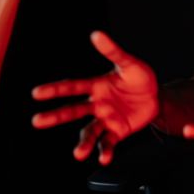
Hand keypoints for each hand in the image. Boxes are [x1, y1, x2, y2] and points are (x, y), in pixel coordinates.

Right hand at [31, 31, 158, 164]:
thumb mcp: (129, 64)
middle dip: (55, 116)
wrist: (157, 97)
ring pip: (89, 131)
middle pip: (73, 110)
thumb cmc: (140, 78)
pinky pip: (108, 142)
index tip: (36, 93)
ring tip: (78, 154)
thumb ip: (114, 52)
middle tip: (37, 121)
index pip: (72, 87)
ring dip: (83, 143)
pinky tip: (103, 159)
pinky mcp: (117, 132)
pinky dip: (105, 151)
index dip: (55, 90)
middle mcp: (96, 104)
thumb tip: (97, 34)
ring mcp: (106, 119)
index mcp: (96, 86)